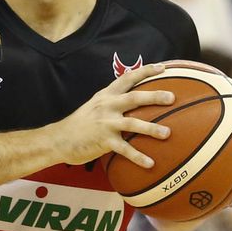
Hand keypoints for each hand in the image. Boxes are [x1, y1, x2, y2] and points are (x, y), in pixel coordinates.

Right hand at [51, 61, 174, 168]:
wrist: (59, 139)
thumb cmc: (79, 124)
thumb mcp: (94, 106)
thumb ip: (112, 102)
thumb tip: (133, 101)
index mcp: (106, 95)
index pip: (127, 78)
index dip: (145, 71)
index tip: (163, 67)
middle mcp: (107, 106)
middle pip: (134, 97)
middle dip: (154, 96)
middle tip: (172, 97)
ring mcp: (105, 123)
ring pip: (133, 123)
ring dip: (151, 128)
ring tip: (167, 133)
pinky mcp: (103, 141)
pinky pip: (125, 149)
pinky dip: (138, 156)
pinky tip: (150, 163)